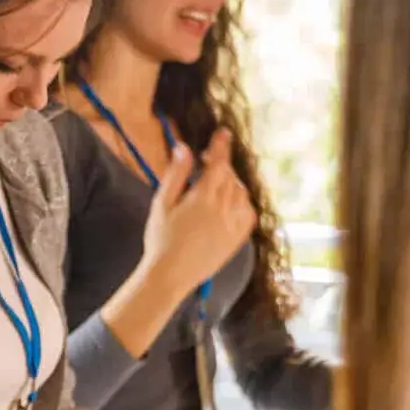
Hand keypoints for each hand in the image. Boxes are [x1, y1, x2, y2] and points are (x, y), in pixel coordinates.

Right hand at [140, 130, 256, 299]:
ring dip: (232, 183)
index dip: (221, 146)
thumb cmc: (160, 239)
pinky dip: (243, 203)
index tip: (223, 133)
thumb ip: (176, 174)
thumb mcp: (162, 203)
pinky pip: (249, 214)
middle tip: (207, 163)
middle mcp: (223, 209)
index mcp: (203, 197)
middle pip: (230, 176)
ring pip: (241, 193)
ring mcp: (233, 225)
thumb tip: (184, 148)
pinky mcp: (237, 240)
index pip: (218, 163)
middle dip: (221, 165)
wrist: (170, 276)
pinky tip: (231, 204)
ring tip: (216, 185)